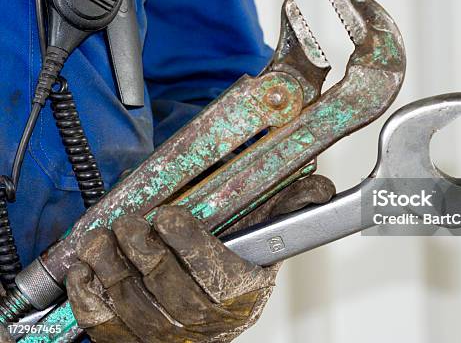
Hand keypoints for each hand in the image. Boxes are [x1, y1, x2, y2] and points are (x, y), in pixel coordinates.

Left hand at [67, 175, 333, 342]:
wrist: (212, 323)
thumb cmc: (235, 278)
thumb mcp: (264, 246)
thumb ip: (289, 212)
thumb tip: (319, 187)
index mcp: (239, 294)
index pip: (211, 270)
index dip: (184, 241)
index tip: (168, 216)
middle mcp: (204, 322)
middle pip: (164, 283)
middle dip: (140, 248)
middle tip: (131, 223)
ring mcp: (166, 336)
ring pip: (130, 301)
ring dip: (109, 266)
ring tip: (101, 239)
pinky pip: (103, 322)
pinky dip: (88, 294)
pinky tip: (86, 269)